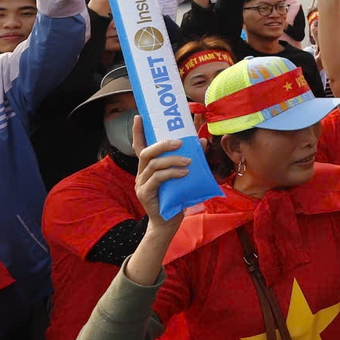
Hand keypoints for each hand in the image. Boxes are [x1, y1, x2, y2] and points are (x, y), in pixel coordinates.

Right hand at [131, 120, 191, 235]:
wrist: (168, 224)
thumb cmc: (176, 198)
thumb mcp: (183, 176)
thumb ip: (189, 159)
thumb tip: (201, 141)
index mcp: (147, 167)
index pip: (139, 145)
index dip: (138, 131)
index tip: (139, 116)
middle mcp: (141, 173)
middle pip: (145, 152)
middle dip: (162, 144)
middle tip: (180, 142)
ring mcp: (141, 184)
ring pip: (153, 165)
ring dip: (172, 160)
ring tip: (189, 161)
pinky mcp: (145, 194)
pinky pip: (157, 178)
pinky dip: (171, 173)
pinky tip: (184, 173)